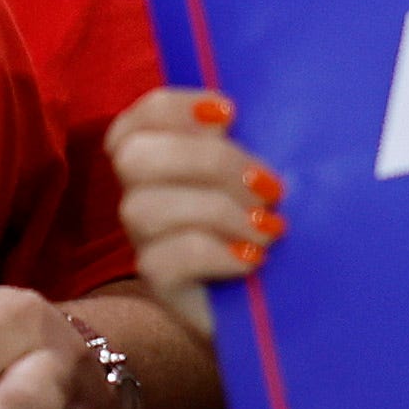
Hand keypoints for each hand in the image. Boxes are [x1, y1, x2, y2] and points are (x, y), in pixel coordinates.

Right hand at [111, 86, 277, 293]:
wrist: (274, 300)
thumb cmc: (266, 224)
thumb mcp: (260, 177)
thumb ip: (249, 146)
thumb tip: (257, 119)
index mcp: (163, 155)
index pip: (143, 117)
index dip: (177, 108)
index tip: (230, 114)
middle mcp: (141, 193)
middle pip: (135, 157)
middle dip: (207, 161)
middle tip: (269, 186)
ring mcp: (144, 239)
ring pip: (146, 208)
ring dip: (218, 211)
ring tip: (269, 228)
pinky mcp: (158, 282)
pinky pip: (165, 259)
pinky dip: (215, 253)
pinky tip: (253, 258)